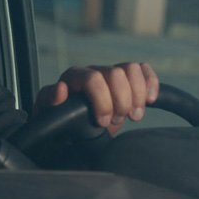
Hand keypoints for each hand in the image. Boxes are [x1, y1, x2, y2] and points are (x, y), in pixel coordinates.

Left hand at [34, 63, 158, 135]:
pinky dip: (151, 83)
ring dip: (137, 95)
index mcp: (74, 77)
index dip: (103, 101)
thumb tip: (60, 90)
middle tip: (116, 121)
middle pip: (116, 74)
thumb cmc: (58, 120)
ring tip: (133, 115)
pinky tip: (150, 100)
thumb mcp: (48, 114)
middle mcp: (94, 71)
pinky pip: (143, 70)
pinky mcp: (127, 79)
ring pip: (132, 69)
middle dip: (120, 102)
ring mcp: (111, 73)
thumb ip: (49, 100)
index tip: (103, 123)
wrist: (72, 130)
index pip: (93, 78)